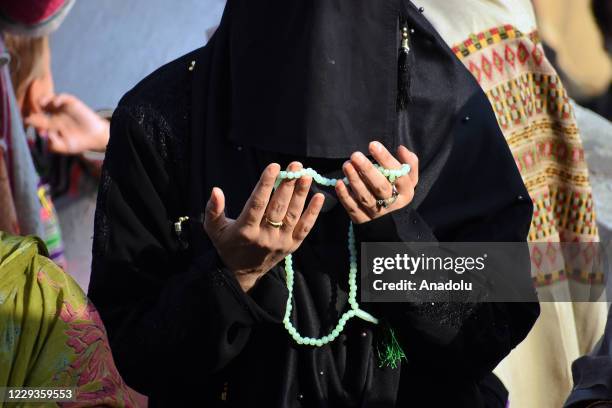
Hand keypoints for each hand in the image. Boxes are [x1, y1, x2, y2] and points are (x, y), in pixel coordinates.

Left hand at [24, 94, 109, 153]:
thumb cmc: (80, 143)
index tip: (28, 121)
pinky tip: (55, 103)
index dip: (32, 120)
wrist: (95, 138)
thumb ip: (53, 145)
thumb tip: (45, 135)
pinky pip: (63, 97)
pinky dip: (58, 98)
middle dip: (35, 108)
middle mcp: (55, 114)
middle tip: (33, 109)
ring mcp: (63, 109)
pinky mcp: (72, 104)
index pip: (37, 120)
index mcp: (51, 125)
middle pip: (41, 108)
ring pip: (50, 99)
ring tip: (41, 103)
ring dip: (43, 99)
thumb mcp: (64, 148)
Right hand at [204, 162, 324, 291]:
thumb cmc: (228, 244)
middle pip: (278, 207)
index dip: (265, 184)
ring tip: (306, 176)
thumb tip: (216, 190)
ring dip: (301, 194)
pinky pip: (305, 228)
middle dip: (288, 184)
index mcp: (245, 231)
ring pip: (293, 215)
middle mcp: (264, 237)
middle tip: (295, 165)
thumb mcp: (214, 229)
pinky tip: (319, 196)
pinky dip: (313, 212)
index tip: (274, 166)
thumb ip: (213, 210)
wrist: (243, 273)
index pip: (257, 204)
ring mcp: (280, 242)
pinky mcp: (292, 246)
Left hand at [335, 141, 418, 223]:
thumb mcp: (408, 179)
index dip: (386, 160)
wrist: (390, 219)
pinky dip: (344, 196)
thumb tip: (401, 149)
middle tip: (356, 155)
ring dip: (354, 180)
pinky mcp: (362, 219)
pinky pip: (352, 208)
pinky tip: (339, 183)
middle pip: (380, 187)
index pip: (398, 175)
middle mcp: (392, 204)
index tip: (373, 145)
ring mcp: (376, 213)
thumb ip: (409, 163)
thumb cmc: (397, 190)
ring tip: (347, 165)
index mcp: (405, 192)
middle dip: (367, 170)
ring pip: (365, 197)